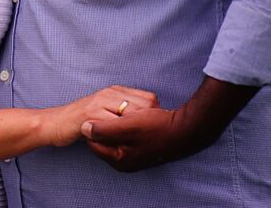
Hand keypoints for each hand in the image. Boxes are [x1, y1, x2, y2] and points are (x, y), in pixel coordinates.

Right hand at [48, 85, 158, 146]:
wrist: (56, 123)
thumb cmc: (84, 122)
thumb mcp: (106, 112)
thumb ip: (124, 113)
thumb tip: (149, 121)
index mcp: (116, 91)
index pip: (149, 98)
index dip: (154, 115)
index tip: (151, 129)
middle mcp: (109, 93)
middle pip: (144, 106)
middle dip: (148, 124)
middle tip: (146, 139)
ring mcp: (100, 101)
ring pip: (131, 114)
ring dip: (136, 130)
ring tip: (135, 142)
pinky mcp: (90, 113)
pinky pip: (114, 124)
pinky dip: (121, 136)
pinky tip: (121, 144)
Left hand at [81, 105, 201, 171]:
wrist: (187, 129)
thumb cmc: (158, 128)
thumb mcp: (127, 127)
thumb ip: (103, 130)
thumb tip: (83, 128)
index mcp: (119, 159)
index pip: (93, 142)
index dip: (94, 125)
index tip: (103, 110)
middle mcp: (125, 160)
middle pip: (104, 138)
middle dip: (108, 122)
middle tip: (118, 110)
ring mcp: (134, 154)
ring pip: (116, 133)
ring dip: (119, 121)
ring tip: (130, 111)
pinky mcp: (142, 146)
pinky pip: (127, 132)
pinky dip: (128, 122)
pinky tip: (137, 113)